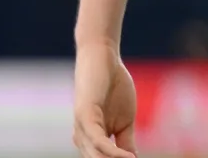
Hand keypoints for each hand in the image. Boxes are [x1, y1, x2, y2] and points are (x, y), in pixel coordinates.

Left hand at [72, 42, 137, 157]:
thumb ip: (126, 142)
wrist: (103, 59)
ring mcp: (81, 128)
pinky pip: (98, 141)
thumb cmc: (113, 87)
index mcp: (91, 140)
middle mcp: (82, 138)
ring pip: (96, 157)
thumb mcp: (126, 120)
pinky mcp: (84, 117)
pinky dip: (111, 153)